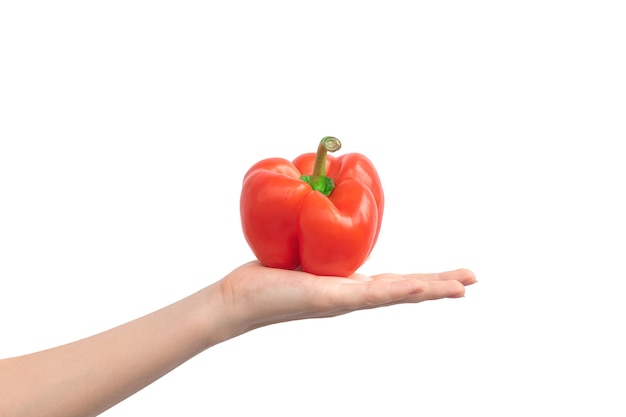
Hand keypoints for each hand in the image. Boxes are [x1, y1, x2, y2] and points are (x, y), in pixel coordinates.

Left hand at [217, 261, 476, 333]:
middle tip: (471, 281)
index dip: (422, 278)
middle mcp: (350, 297)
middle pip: (403, 291)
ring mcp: (343, 301)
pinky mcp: (328, 300)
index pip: (393, 281)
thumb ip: (318, 237)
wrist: (240, 298)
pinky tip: (420, 288)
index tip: (450, 275)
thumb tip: (322, 204)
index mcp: (348, 287)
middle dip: (438, 285)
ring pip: (394, 295)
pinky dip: (398, 291)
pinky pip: (367, 294)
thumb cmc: (267, 275)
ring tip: (460, 287)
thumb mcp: (302, 250)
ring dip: (429, 289)